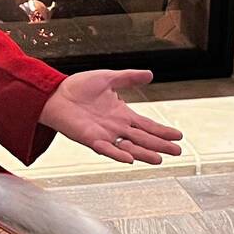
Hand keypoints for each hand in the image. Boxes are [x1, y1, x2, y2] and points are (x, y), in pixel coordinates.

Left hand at [37, 69, 183, 164]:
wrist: (55, 93)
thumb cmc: (78, 87)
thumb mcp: (108, 78)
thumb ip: (129, 78)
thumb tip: (150, 74)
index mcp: (122, 114)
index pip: (147, 124)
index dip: (162, 130)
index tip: (178, 135)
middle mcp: (116, 127)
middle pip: (143, 138)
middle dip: (160, 144)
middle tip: (178, 151)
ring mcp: (105, 134)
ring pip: (129, 147)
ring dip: (144, 153)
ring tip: (159, 159)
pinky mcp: (91, 139)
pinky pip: (107, 149)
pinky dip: (118, 154)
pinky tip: (131, 159)